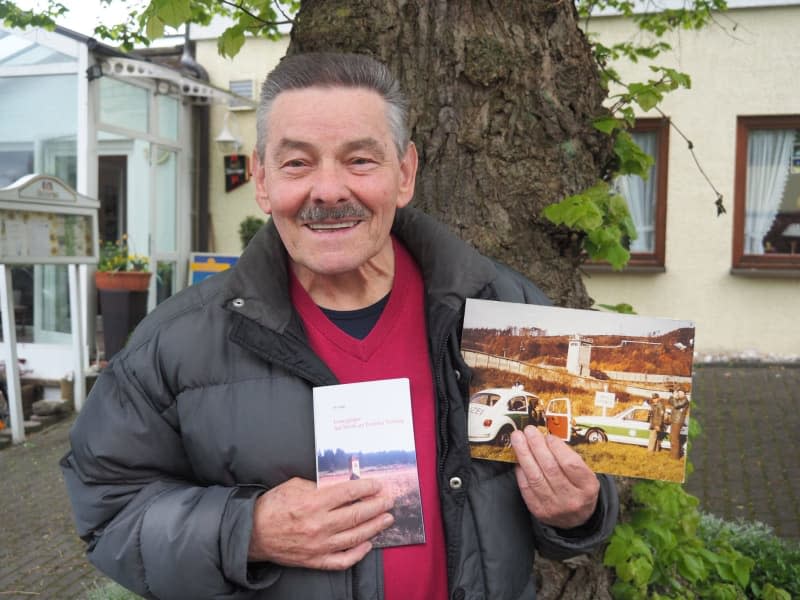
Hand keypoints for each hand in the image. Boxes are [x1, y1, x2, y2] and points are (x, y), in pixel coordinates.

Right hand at [248, 477, 394, 569]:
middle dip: (377, 506)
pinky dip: (358, 553)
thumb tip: (343, 484)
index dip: (367, 488)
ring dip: (374, 527)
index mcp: (313, 502)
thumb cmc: (273, 505)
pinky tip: (368, 544)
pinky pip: (342, 560)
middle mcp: (319, 524)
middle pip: (357, 514)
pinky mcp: (315, 560)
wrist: (253, 532)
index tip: (378, 485)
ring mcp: (319, 545)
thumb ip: (319, 485)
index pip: (349, 493)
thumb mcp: (295, 485)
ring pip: (355, 537)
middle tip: (389, 501)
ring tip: (387, 519)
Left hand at [510, 426, 598, 529]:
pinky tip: (518, 458)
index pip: (571, 464)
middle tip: (528, 431)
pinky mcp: (538, 510)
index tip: (548, 436)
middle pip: (550, 468)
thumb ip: (569, 457)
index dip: (557, 447)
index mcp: (587, 487)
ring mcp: (554, 506)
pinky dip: (521, 470)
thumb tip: (546, 438)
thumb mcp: (585, 474)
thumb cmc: (579, 490)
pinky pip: (526, 487)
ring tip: (518, 439)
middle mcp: (571, 498)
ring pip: (535, 477)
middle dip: (536, 446)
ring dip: (524, 454)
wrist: (576, 520)